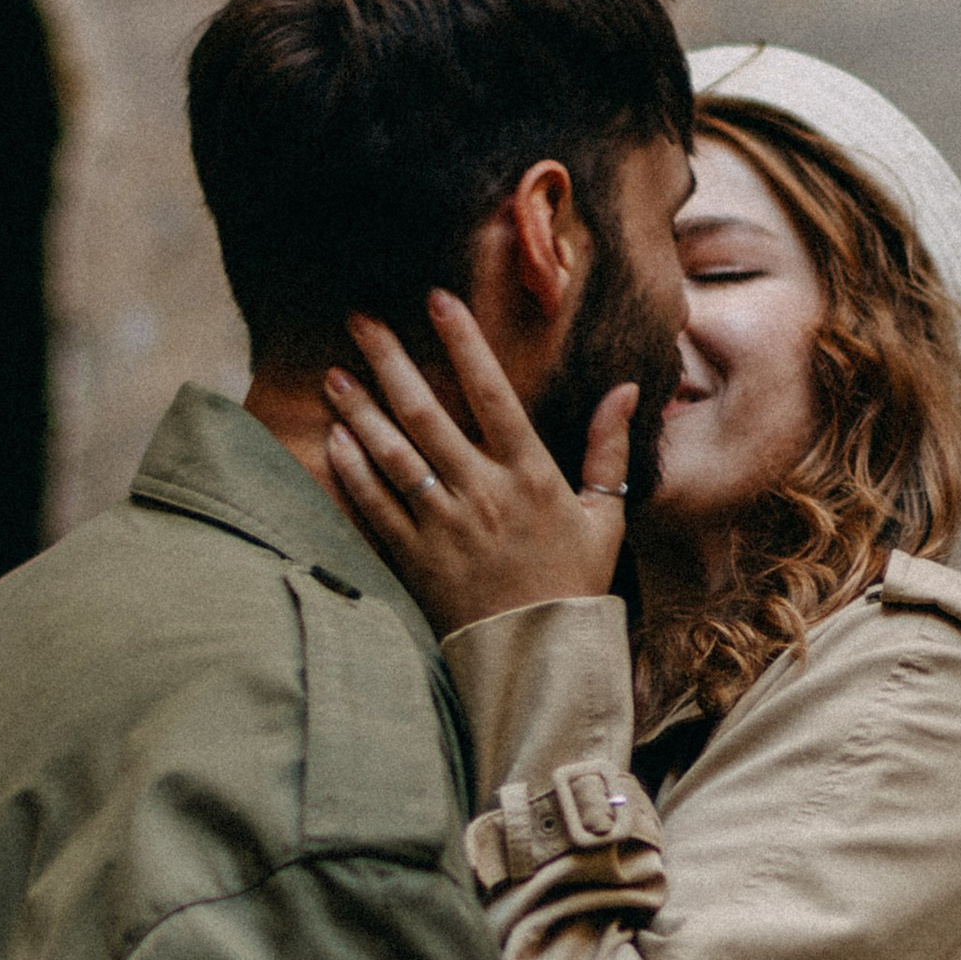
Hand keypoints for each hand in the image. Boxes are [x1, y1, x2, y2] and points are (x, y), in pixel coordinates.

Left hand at [323, 295, 634, 637]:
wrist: (540, 659)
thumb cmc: (574, 584)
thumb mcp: (606, 517)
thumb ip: (610, 450)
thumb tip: (626, 389)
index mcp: (532, 477)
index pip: (493, 394)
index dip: (465, 343)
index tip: (438, 299)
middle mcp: (483, 495)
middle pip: (427, 415)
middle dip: (391, 362)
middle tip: (361, 321)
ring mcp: (445, 528)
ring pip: (394, 456)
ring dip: (360, 411)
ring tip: (333, 374)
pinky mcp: (416, 560)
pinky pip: (377, 508)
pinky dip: (353, 473)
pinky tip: (334, 439)